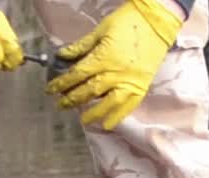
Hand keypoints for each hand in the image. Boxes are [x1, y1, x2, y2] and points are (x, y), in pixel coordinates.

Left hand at [44, 0, 183, 131]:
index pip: (78, 74)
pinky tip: (108, 124)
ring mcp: (131, 82)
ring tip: (84, 120)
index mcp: (104, 57)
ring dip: (95, 113)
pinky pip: (129, 105)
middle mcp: (117, 73)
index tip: (51, 89)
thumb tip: (62, 55)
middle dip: (73, 99)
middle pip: (91, 91)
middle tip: (61, 106)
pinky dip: (118, 116)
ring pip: (109, 103)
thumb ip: (81, 46)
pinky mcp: (142, 86)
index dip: (62, 83)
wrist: (157, 23)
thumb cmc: (128, 22)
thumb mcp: (101, 30)